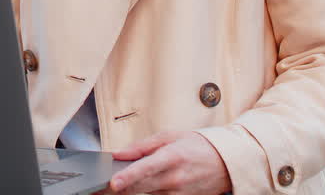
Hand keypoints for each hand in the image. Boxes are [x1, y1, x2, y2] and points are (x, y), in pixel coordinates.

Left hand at [99, 130, 230, 194]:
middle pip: (140, 187)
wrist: (226, 163)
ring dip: (130, 189)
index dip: (129, 176)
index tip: (114, 182)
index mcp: (172, 157)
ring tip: (115, 183)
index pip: (146, 168)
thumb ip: (142, 146)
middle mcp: (175, 178)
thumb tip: (119, 153)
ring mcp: (178, 193)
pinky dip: (145, 191)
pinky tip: (139, 185)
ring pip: (146, 194)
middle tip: (97, 188)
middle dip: (118, 188)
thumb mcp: (171, 136)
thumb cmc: (198, 146)